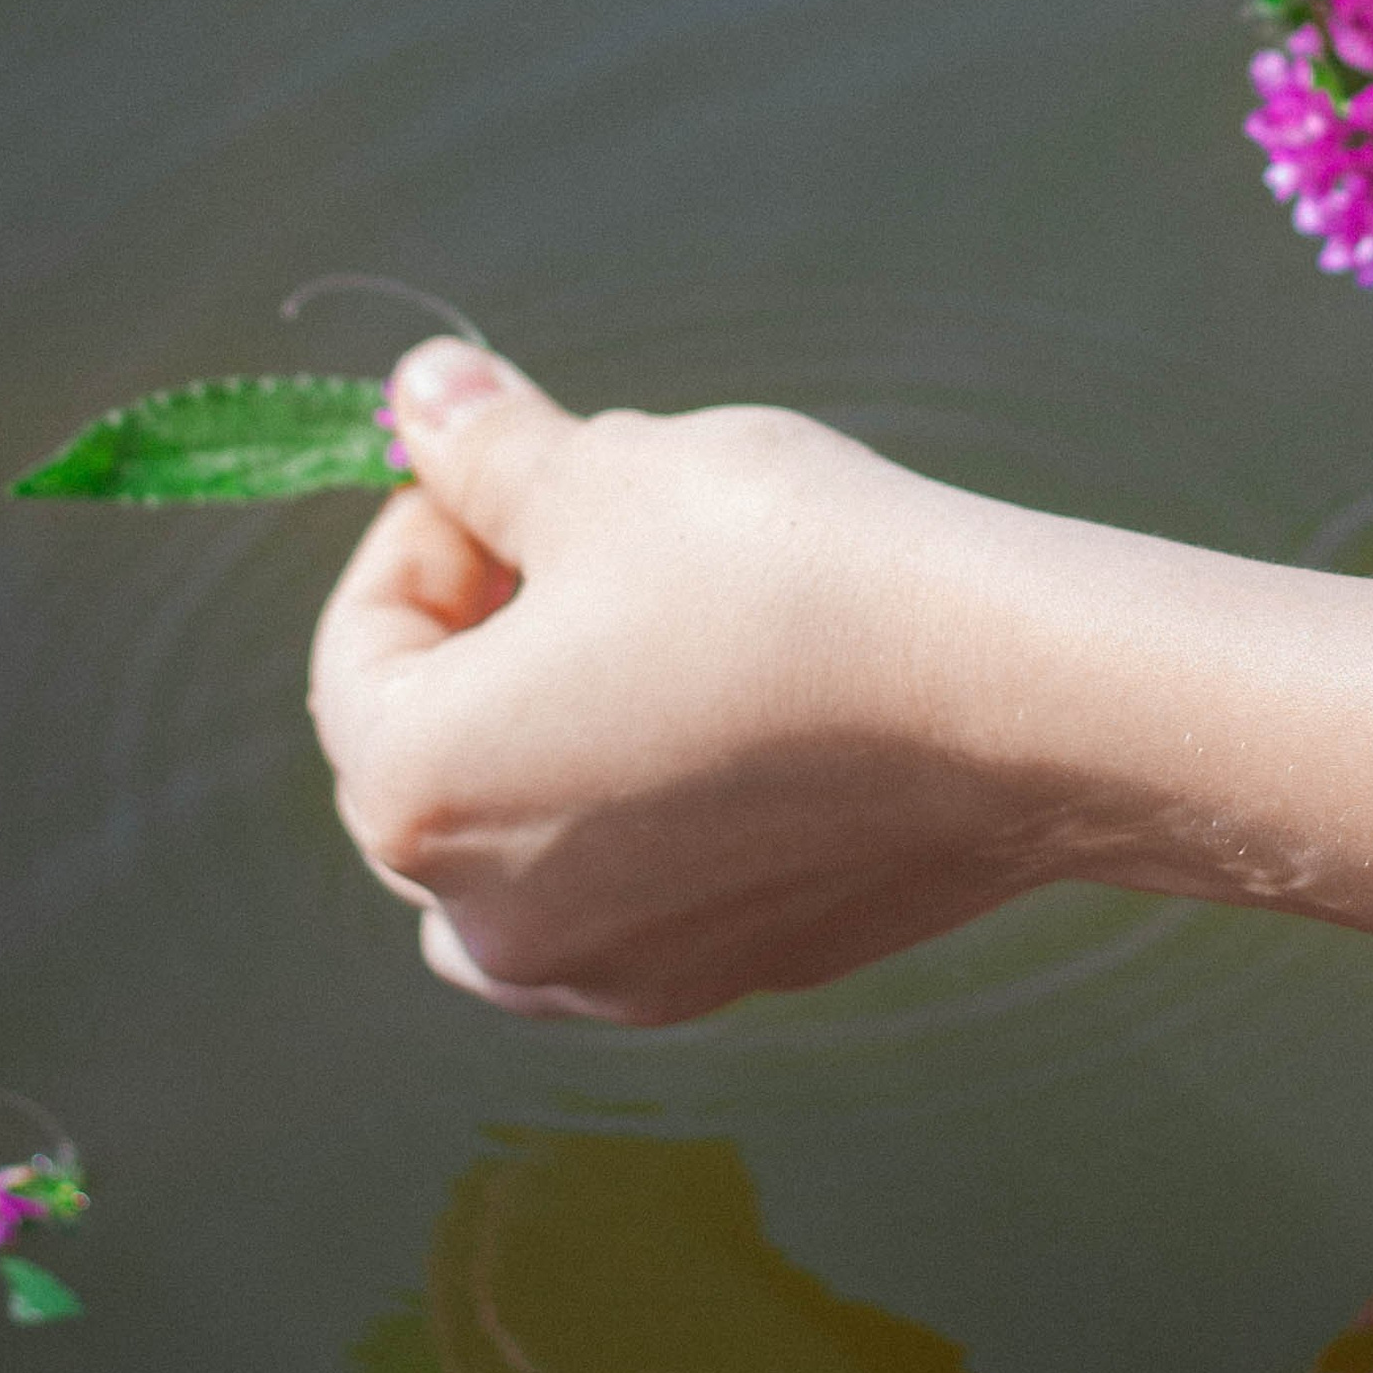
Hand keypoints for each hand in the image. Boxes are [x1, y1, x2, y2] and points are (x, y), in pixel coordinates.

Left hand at [309, 343, 1027, 1022]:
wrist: (1016, 700)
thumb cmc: (794, 573)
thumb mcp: (614, 471)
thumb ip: (489, 452)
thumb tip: (419, 395)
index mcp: (421, 789)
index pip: (356, 652)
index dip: (420, 534)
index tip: (504, 471)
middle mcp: (492, 916)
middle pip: (425, 762)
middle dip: (479, 639)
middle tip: (579, 533)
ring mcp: (614, 970)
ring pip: (511, 859)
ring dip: (540, 750)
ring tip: (643, 635)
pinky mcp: (729, 977)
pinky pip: (630, 900)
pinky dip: (638, 821)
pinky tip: (730, 719)